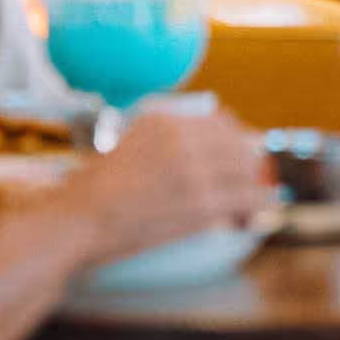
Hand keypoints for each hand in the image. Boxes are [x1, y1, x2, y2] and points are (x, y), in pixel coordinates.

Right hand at [68, 109, 273, 261]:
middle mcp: (182, 138)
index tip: (244, 151)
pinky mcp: (200, 204)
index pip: (220, 121)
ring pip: (246, 171)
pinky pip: (245, 199)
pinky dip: (258, 205)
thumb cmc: (95, 190)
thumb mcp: (127, 143)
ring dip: (257, 184)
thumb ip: (162, 139)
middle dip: (251, 162)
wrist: (78, 220)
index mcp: (164, 119)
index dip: (238, 139)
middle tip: (256, 177)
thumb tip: (199, 149)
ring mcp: (193, 171)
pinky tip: (261, 212)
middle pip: (238, 144)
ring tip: (261, 197)